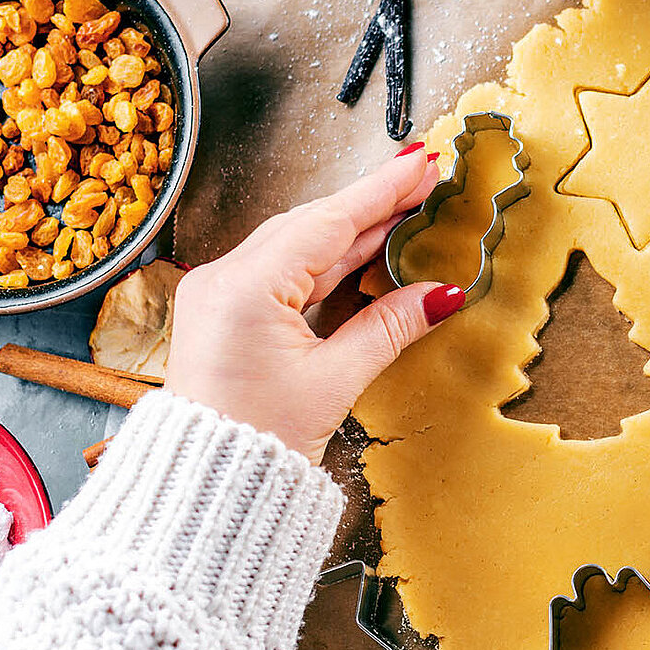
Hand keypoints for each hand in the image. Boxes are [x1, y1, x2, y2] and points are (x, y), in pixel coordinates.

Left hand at [164, 145, 458, 460]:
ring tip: (402, 210)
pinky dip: (325, 259)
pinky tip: (361, 250)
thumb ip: (390, 327)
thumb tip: (441, 294)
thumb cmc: (257, 440)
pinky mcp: (224, 312)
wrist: (207, 486)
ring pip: (297, 244)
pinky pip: (281, 270)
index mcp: (246, 288)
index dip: (381, 190)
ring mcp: (220, 293)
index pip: (328, 223)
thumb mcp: (335, 381)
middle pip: (311, 224)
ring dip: (351, 229)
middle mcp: (224, 279)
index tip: (419, 162)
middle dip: (370, 203)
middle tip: (422, 179)